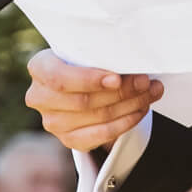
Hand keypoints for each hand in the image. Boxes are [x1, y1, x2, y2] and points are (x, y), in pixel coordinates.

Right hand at [26, 49, 161, 150]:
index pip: (60, 78)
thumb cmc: (83, 62)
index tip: (117, 78)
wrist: (77, 84)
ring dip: (130, 105)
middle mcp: (39, 97)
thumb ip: (98, 55)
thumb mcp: (84, 52)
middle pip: (84, 100)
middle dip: (121, 91)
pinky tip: (140, 110)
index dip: (89, 80)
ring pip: (97, 117)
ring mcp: (52, 122)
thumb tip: (132, 60)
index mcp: (39, 67)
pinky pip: (101, 134)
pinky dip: (125, 122)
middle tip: (145, 81)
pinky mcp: (68, 139)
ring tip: (151, 92)